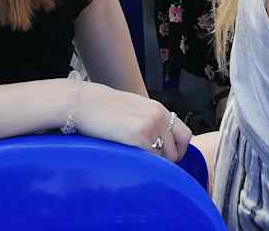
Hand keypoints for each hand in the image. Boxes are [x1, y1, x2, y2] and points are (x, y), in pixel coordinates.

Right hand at [72, 81, 192, 161]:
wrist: (83, 103)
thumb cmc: (102, 107)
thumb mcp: (132, 108)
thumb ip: (148, 120)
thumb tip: (156, 141)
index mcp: (158, 109)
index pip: (184, 134)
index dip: (178, 149)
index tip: (166, 157)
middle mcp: (159, 116)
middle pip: (178, 150)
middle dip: (168, 161)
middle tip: (152, 165)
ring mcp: (151, 127)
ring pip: (166, 158)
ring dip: (155, 164)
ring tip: (138, 162)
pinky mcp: (139, 138)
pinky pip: (152, 161)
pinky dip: (145, 166)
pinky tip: (132, 162)